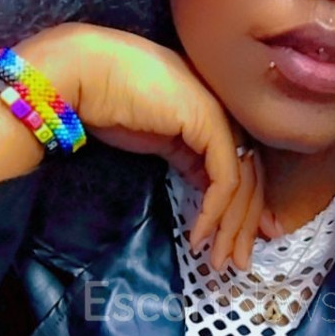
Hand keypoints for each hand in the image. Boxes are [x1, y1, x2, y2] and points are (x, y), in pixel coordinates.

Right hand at [66, 24, 265, 267]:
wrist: (84, 72)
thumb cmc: (107, 100)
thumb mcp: (157, 138)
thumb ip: (186, 157)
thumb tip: (204, 185)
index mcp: (214, 112)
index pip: (241, 166)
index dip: (241, 209)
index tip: (231, 244)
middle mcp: (224, 111)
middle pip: (251, 178)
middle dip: (243, 227)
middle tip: (234, 263)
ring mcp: (220, 114)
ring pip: (243, 183)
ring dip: (231, 228)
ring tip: (218, 260)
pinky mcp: (210, 123)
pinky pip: (224, 180)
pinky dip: (214, 212)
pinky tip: (198, 235)